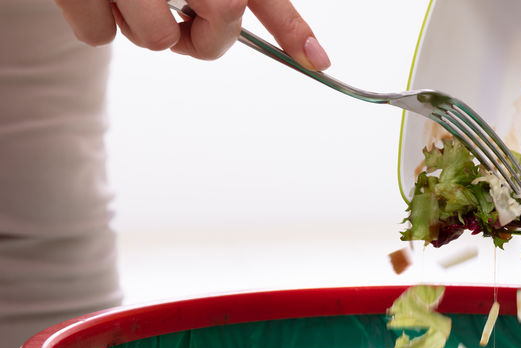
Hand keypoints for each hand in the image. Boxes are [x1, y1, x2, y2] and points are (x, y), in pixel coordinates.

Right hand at [54, 0, 330, 68]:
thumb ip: (250, 0)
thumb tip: (313, 57)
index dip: (291, 28)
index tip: (320, 62)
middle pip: (216, 23)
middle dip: (202, 36)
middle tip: (180, 15)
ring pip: (155, 39)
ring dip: (142, 26)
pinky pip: (99, 36)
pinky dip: (95, 21)